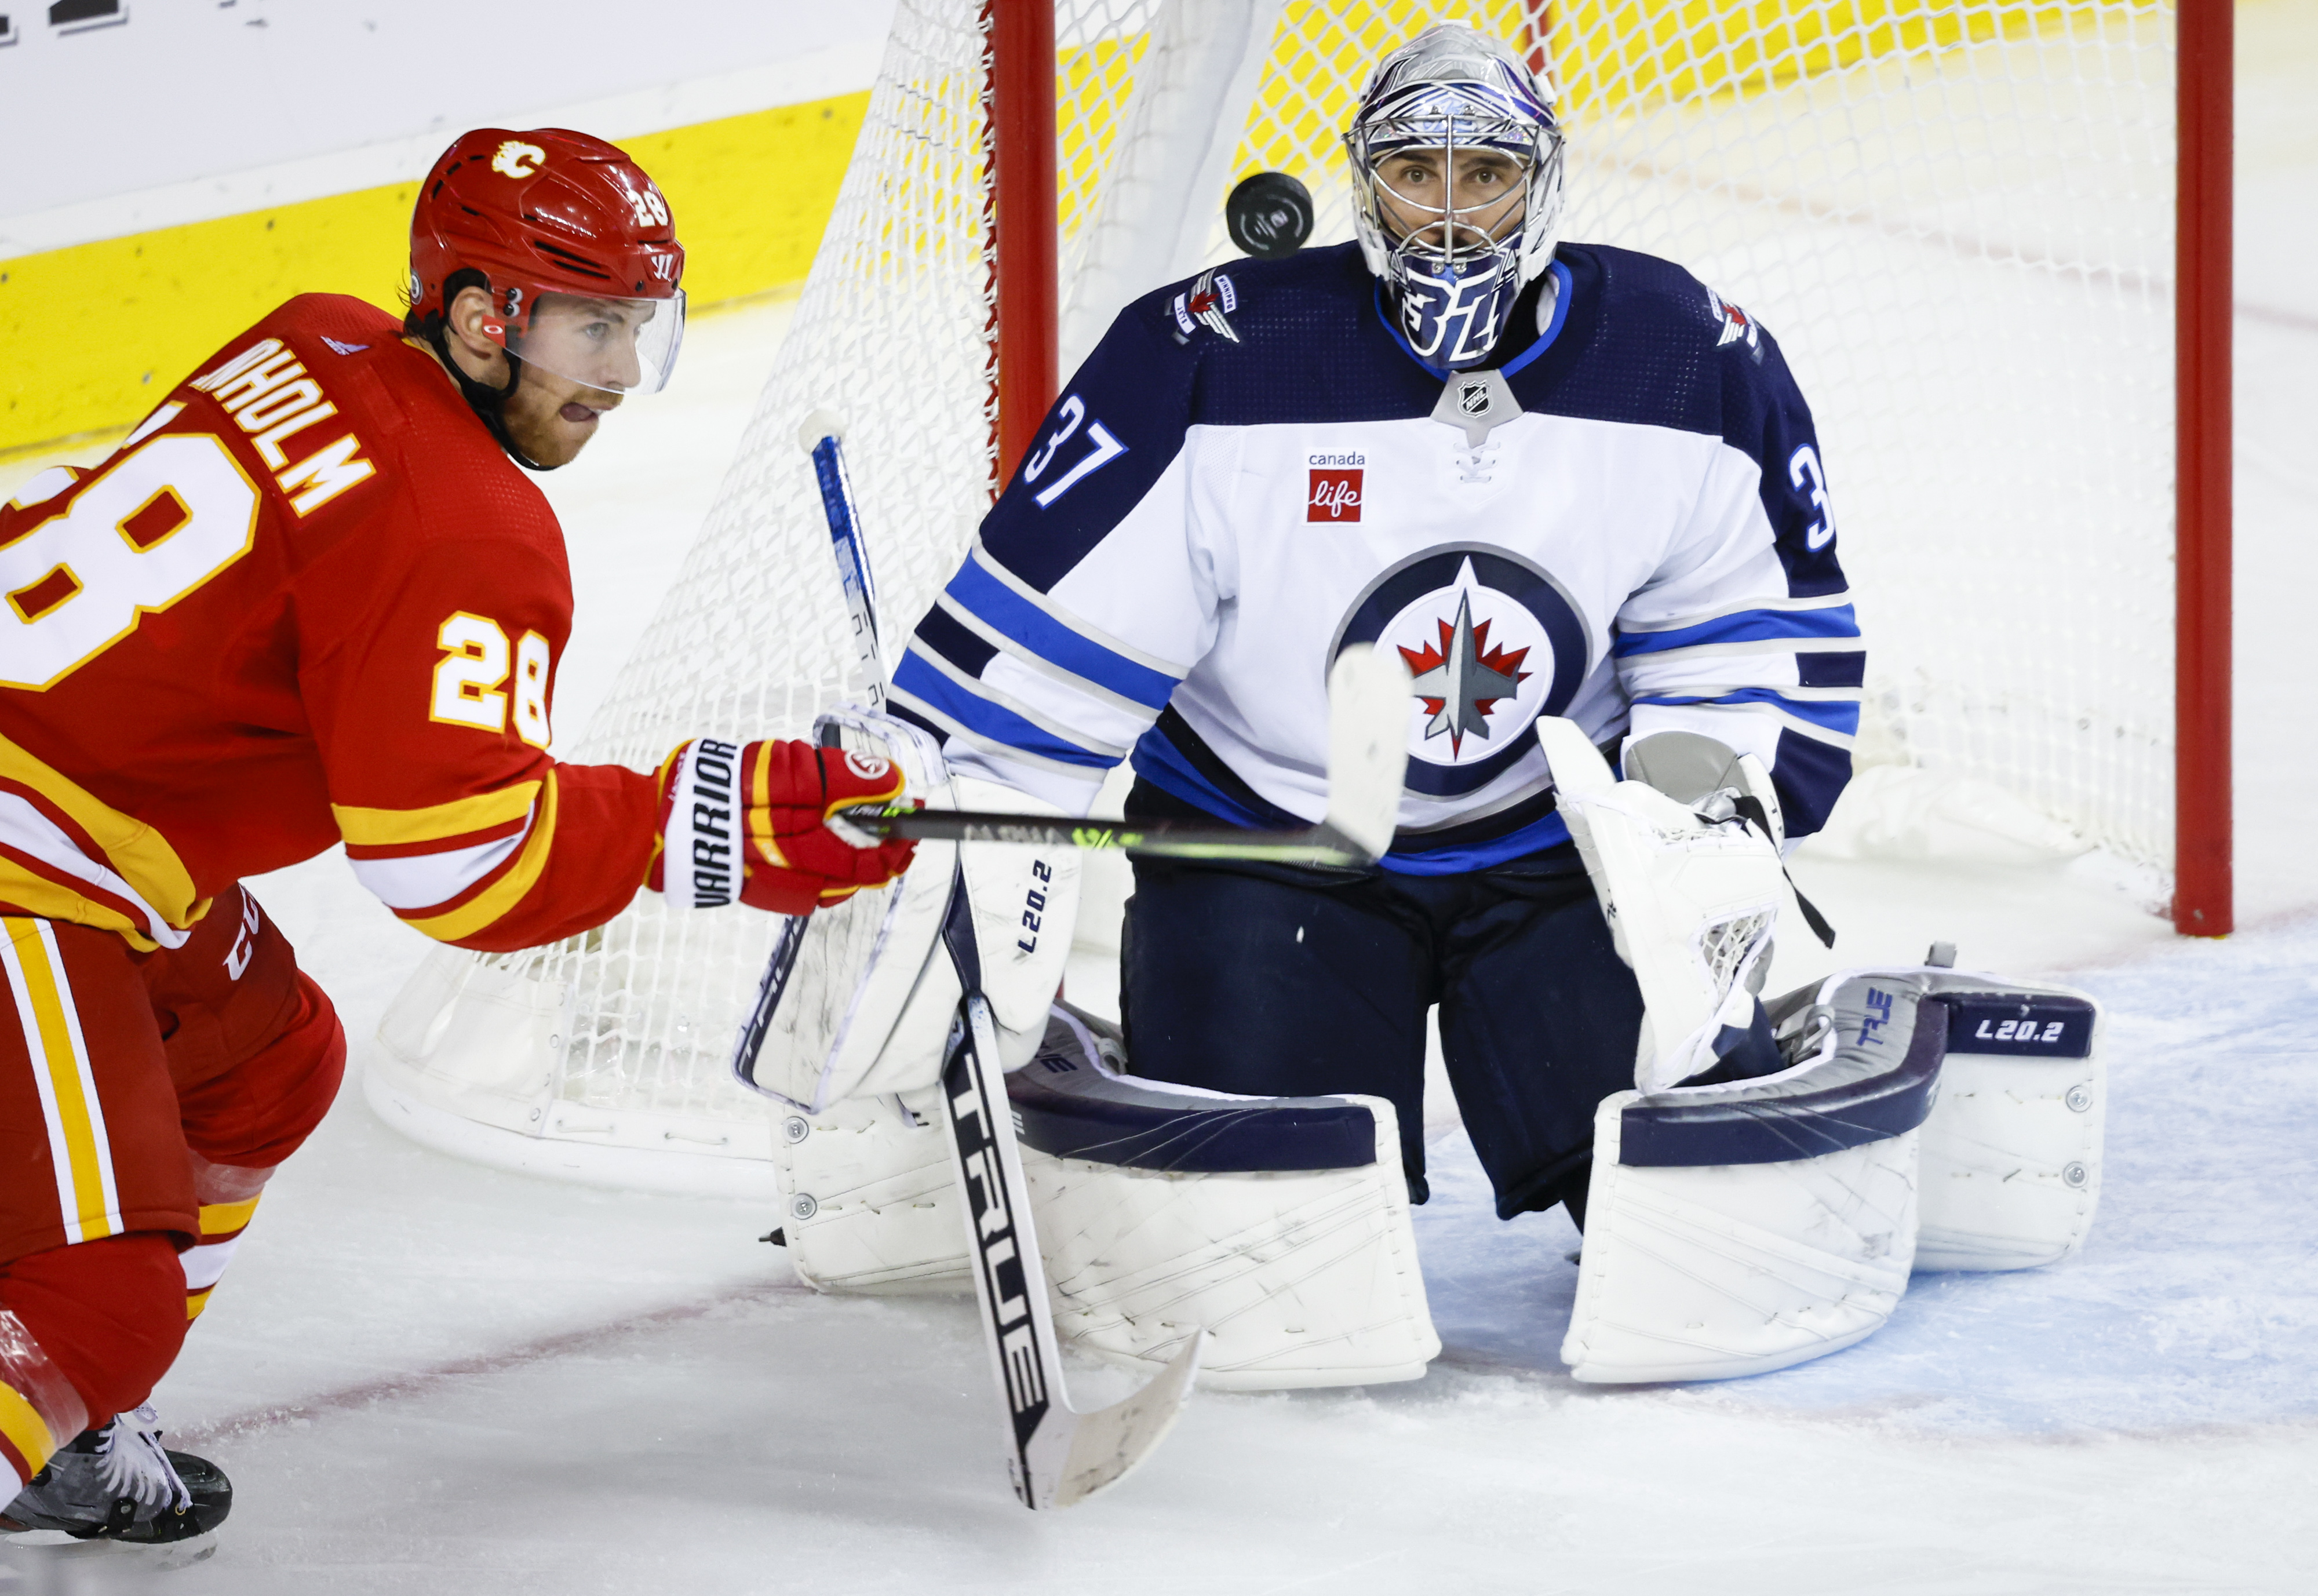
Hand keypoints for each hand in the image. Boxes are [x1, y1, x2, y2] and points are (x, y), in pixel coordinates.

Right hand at [651, 737, 916, 914]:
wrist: (661, 822)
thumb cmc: (721, 789)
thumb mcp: (785, 769)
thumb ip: (841, 776)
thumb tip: (890, 781)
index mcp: (806, 846)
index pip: (875, 853)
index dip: (902, 831)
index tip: (914, 809)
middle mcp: (798, 876)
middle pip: (863, 870)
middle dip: (887, 845)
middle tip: (900, 819)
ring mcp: (781, 887)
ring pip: (841, 880)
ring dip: (862, 858)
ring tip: (869, 831)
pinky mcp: (767, 891)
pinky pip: (814, 887)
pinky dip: (831, 869)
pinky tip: (830, 847)